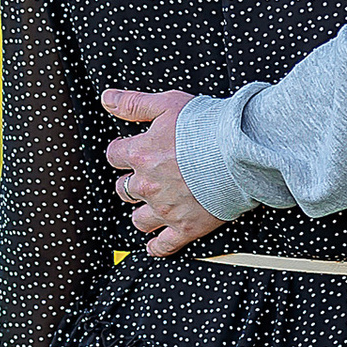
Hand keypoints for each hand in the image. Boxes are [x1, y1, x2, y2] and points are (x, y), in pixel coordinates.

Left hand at [100, 88, 220, 256]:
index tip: (129, 151)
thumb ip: (133, 103)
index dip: (122, 152)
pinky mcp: (185, 226)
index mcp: (140, 153)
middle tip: (145, 177)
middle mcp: (148, 183)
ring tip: (152, 207)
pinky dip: (157, 246)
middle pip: (123, 189)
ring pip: (139, 219)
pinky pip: (164, 245)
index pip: (115, 155)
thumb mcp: (167, 104)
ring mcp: (165, 207)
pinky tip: (156, 244)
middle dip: (131, 182)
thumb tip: (107, 99)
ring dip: (142, 213)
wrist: (239, 150)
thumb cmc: (208, 126)